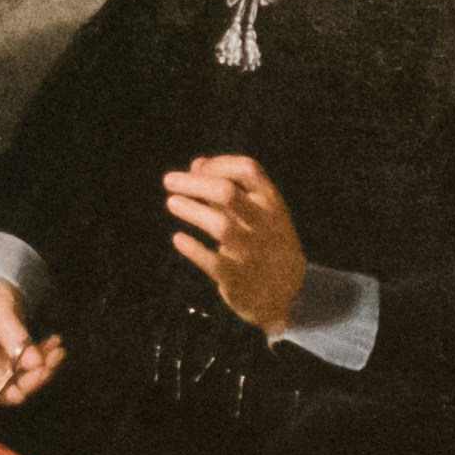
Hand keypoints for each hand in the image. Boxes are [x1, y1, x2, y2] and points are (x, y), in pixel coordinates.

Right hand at [0, 276, 62, 406]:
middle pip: (1, 385)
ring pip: (17, 379)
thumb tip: (35, 363)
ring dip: (40, 366)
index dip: (0, 391)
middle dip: (30, 376)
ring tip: (56, 348)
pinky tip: (53, 344)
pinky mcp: (2, 364)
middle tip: (52, 360)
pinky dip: (39, 358)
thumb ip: (15, 338)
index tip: (23, 392)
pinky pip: (23, 369)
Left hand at [165, 154, 312, 336]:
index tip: (198, 167)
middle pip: (227, 193)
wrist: (285, 291)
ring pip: (220, 226)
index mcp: (271, 203)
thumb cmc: (265, 242)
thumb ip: (229, 188)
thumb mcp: (258, 212)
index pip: (247, 170)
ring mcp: (251, 251)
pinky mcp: (237, 277)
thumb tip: (197, 163)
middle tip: (169, 181)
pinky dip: (193, 249)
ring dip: (193, 211)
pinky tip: (178, 239)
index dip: (219, 164)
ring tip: (172, 203)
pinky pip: (212, 261)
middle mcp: (263, 224)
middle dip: (195, 183)